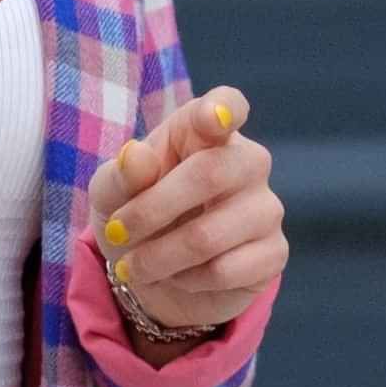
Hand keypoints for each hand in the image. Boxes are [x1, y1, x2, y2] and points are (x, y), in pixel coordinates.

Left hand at [82, 87, 283, 335]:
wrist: (156, 275)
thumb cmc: (137, 215)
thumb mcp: (112, 194)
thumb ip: (122, 174)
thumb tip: (137, 156)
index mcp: (205, 132)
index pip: (227, 105)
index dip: (223, 108)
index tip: (212, 118)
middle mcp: (247, 161)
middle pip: (209, 173)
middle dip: (150, 211)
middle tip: (116, 235)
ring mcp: (266, 207)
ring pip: (209, 235)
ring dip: (158, 258)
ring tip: (135, 266)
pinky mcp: (273, 253)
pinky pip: (225, 271)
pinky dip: (186, 280)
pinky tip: (180, 276)